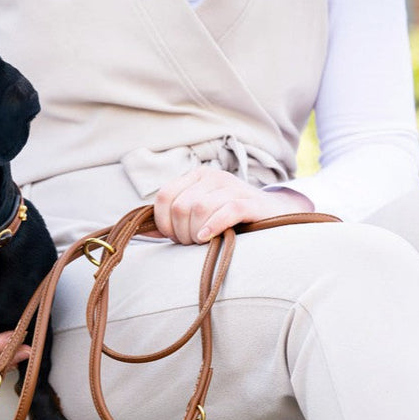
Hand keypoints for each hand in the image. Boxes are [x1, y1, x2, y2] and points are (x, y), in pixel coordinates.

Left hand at [153, 166, 313, 243]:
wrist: (274, 216)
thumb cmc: (230, 220)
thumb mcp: (199, 215)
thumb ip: (173, 220)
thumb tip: (144, 231)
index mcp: (196, 177)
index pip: (164, 196)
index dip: (163, 221)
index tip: (173, 237)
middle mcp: (213, 177)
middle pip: (180, 206)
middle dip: (181, 232)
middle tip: (192, 242)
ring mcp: (232, 187)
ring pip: (199, 209)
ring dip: (196, 233)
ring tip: (203, 242)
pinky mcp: (250, 202)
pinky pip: (226, 211)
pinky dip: (213, 226)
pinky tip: (209, 237)